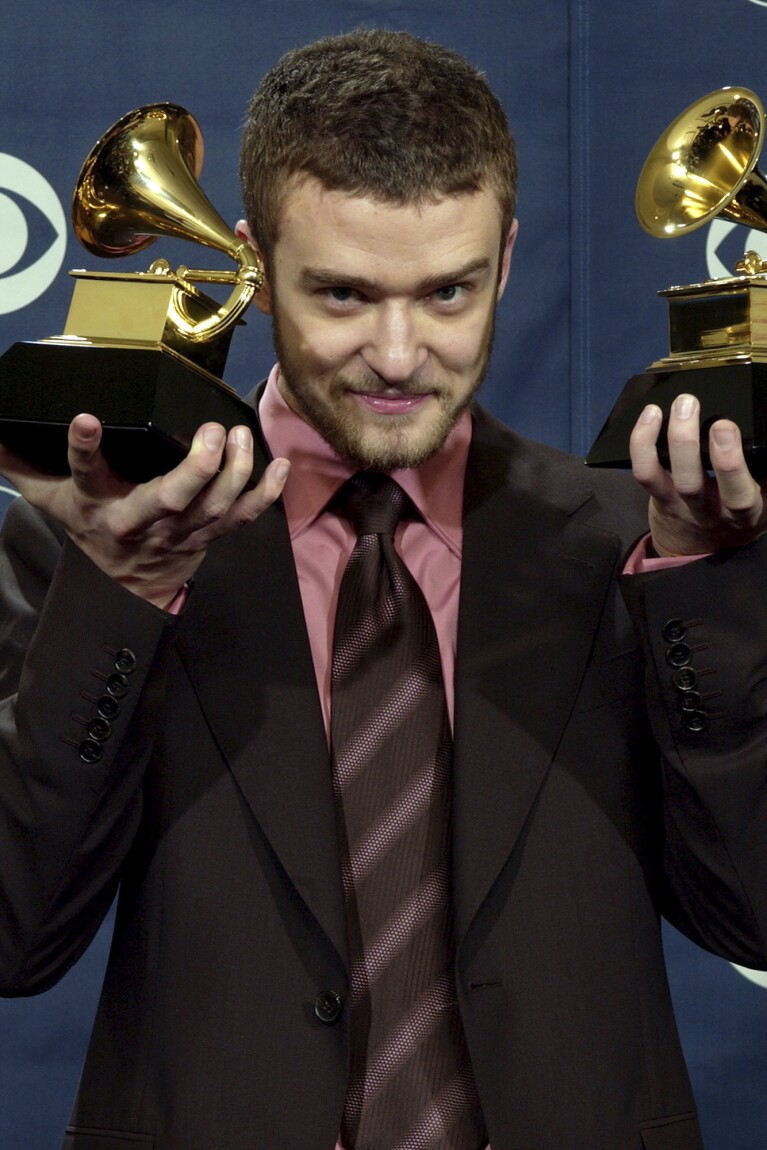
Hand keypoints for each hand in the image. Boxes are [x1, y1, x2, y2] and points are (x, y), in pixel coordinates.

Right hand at [0, 414, 289, 607]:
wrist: (126, 585)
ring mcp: (183, 531)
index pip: (86, 474)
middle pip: (171, 499)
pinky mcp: (211, 535)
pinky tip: (280, 465)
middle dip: (196, 468)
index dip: (84, 449)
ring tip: (241, 434)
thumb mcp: (51, 500)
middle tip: (211, 432)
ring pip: (215, 507)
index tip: (85, 419)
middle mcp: (143, 520)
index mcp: (99, 506)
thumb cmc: (91, 527)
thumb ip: (23, 465)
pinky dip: (267, 495)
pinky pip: (245, 518)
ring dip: (236, 473)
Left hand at [630, 393, 766, 556]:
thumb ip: (763, 472)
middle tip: (689, 404)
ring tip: (665, 407)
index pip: (739, 495)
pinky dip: (641, 443)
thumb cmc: (739, 510)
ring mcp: (679, 504)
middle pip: (691, 483)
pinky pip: (645, 472)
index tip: (726, 426)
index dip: (730, 463)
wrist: (704, 548)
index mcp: (743, 512)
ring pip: (661, 476)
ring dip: (658, 438)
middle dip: (686, 443)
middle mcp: (707, 510)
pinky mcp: (658, 498)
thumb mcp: (764, 498)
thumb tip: (762, 433)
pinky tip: (650, 416)